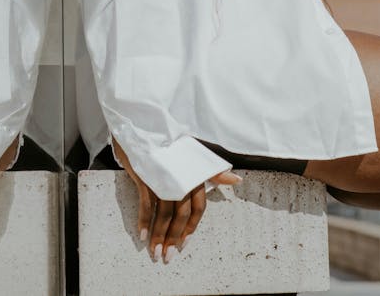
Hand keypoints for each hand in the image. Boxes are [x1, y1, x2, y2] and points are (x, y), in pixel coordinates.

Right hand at [112, 138, 241, 262]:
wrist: (143, 123)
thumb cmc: (168, 141)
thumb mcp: (191, 153)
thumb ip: (212, 170)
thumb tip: (237, 180)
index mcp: (193, 174)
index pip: (198, 208)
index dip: (191, 228)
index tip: (184, 244)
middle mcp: (180, 177)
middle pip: (180, 215)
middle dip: (173, 238)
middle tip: (167, 256)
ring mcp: (162, 177)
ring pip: (163, 213)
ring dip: (159, 235)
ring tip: (155, 252)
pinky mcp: (146, 175)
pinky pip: (147, 203)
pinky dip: (144, 221)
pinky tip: (143, 235)